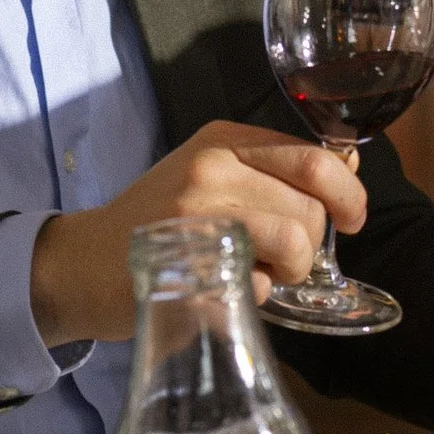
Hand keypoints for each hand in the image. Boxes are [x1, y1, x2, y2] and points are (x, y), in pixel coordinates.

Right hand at [29, 120, 366, 347]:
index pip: (316, 160)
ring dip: (288, 271)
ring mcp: (196, 214)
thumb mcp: (213, 175)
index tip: (350, 220)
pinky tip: (223, 286)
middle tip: (280, 258)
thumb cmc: (157, 221)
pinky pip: (257, 282)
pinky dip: (254, 294)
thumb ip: (273, 170)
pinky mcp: (187, 261)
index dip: (349, 195)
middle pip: (310, 208)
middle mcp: (211, 168)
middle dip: (310, 244)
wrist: (83, 262)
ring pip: (294, 242)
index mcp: (223, 139)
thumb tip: (349, 164)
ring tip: (257, 273)